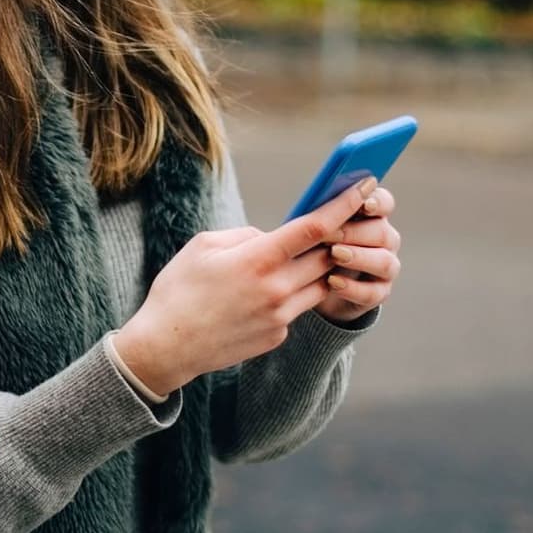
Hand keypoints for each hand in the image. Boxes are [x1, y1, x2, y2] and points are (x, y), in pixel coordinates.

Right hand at [113, 178, 381, 395]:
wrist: (167, 347)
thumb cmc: (179, 290)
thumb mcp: (204, 246)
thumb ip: (246, 236)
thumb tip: (272, 238)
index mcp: (258, 260)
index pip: (315, 228)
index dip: (343, 205)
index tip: (365, 186)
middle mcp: (277, 290)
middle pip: (327, 256)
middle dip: (340, 236)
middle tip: (347, 219)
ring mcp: (280, 317)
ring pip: (320, 284)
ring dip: (322, 267)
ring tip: (314, 254)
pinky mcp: (277, 336)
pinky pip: (297, 307)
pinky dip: (293, 294)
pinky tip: (268, 292)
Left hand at [316, 185, 401, 323]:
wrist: (310, 286)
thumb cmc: (309, 245)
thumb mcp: (311, 226)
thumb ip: (319, 211)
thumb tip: (315, 198)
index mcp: (372, 215)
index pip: (384, 202)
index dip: (376, 201)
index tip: (362, 203)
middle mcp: (385, 239)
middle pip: (382, 232)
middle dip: (354, 232)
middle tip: (327, 234)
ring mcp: (385, 266)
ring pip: (384, 261)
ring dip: (359, 258)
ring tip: (334, 255)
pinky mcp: (379, 292)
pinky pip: (373, 292)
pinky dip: (353, 288)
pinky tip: (332, 282)